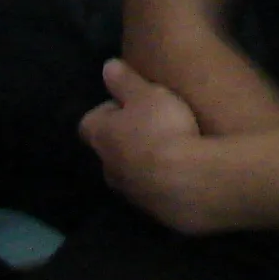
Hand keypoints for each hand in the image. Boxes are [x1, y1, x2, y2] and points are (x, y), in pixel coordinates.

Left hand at [81, 57, 225, 232]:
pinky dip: (165, 183)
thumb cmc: (163, 129)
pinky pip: (155, 193)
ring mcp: (131, 194)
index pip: (89, 123)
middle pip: (110, 151)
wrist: (190, 181)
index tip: (131, 104)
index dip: (108, 111)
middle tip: (155, 126)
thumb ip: (126, 81)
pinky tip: (186, 174)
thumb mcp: (147, 94)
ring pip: (131, 174)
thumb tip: (107, 67)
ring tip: (175, 152)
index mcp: (101, 137)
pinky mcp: (155, 212)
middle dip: (127, 140)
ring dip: (146, 164)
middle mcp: (108, 169)